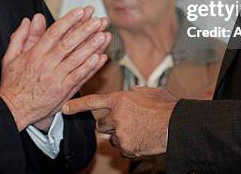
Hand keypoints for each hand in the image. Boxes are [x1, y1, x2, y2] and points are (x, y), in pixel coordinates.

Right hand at [0, 7, 110, 130]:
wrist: (13, 110)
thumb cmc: (13, 83)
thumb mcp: (10, 57)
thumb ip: (21, 36)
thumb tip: (32, 18)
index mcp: (34, 54)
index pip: (54, 33)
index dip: (69, 21)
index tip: (81, 11)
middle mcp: (46, 65)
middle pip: (68, 44)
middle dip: (85, 30)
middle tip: (98, 20)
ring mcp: (56, 79)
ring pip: (77, 60)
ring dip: (92, 47)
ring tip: (104, 35)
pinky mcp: (63, 92)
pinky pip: (79, 77)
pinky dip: (90, 68)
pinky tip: (101, 57)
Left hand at [62, 87, 176, 156]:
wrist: (177, 125)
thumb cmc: (166, 106)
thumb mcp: (149, 91)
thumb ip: (135, 92)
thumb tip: (131, 94)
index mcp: (120, 99)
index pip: (93, 102)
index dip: (76, 105)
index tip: (64, 108)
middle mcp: (117, 116)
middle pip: (101, 125)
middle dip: (109, 124)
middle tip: (125, 122)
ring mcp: (121, 133)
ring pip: (113, 137)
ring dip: (122, 135)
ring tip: (141, 129)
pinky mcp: (127, 148)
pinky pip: (123, 148)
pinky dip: (131, 145)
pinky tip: (144, 138)